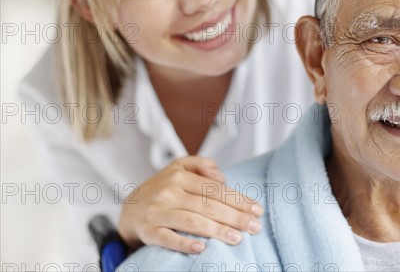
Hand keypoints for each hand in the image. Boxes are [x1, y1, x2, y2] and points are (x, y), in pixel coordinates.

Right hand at [117, 156, 263, 253]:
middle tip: (255, 226)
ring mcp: (158, 212)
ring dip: (217, 231)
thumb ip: (201, 164)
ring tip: (238, 238)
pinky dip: (184, 243)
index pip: (215, 188)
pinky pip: (168, 238)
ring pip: (192, 221)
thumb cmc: (162, 187)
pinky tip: (201, 248)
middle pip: (207, 205)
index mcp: (179, 176)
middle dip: (235, 216)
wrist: (129, 208)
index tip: (257, 209)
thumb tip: (222, 175)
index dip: (238, 199)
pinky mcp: (149, 231)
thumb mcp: (179, 167)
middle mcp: (168, 192)